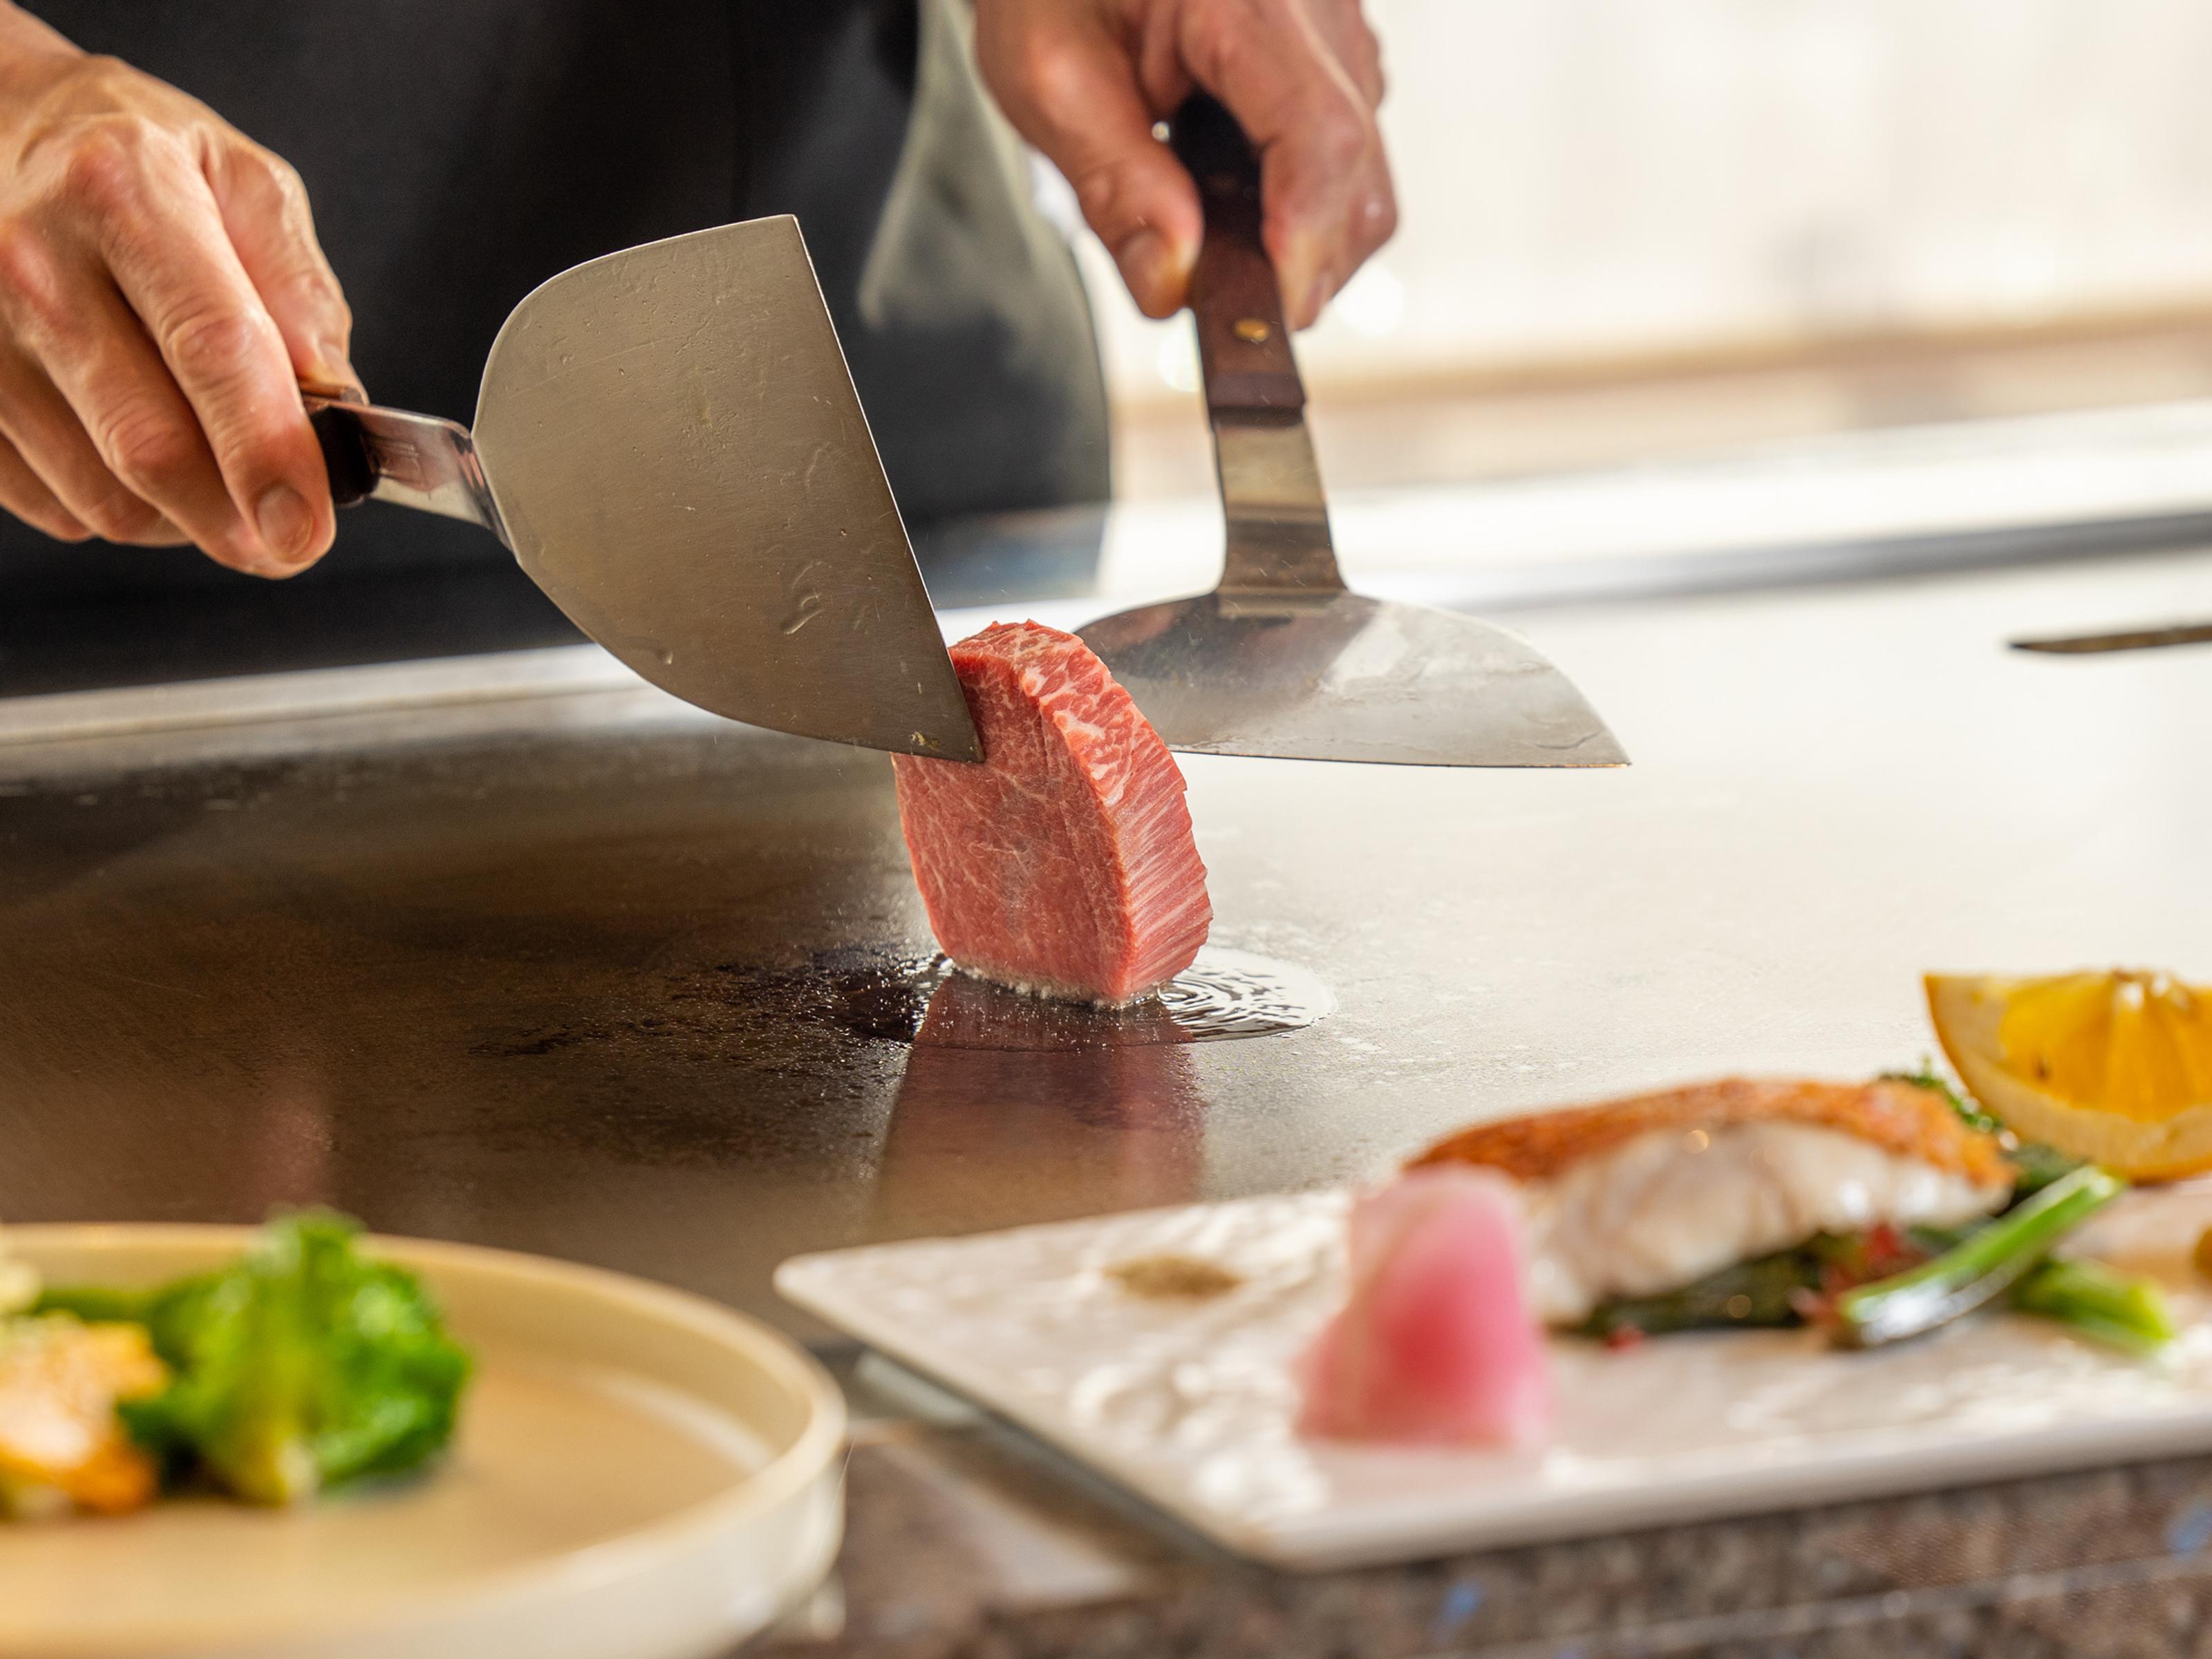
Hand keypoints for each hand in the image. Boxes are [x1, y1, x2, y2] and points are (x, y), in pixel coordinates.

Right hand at [0, 10, 355, 573]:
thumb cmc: (140, 166)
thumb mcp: (248, 186)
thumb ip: (302, 294)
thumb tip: (332, 404)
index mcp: (125, 191)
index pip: (211, 348)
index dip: (266, 454)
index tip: (306, 529)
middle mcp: (32, 258)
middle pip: (148, 446)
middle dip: (236, 519)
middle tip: (287, 537)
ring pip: (103, 495)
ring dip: (184, 516)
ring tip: (216, 471)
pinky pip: (53, 503)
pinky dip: (119, 505)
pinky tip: (139, 450)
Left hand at [975, 0, 1394, 328]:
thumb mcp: (1050, 76)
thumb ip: (1114, 187)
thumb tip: (1172, 284)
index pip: (1321, 136)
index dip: (1302, 241)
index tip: (1263, 310)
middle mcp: (1319, 6)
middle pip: (1357, 172)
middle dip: (1299, 262)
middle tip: (1221, 303)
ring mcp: (1339, 29)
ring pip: (1364, 174)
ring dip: (1300, 238)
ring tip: (1214, 242)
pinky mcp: (1335, 53)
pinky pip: (1349, 151)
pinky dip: (1298, 203)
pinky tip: (1231, 198)